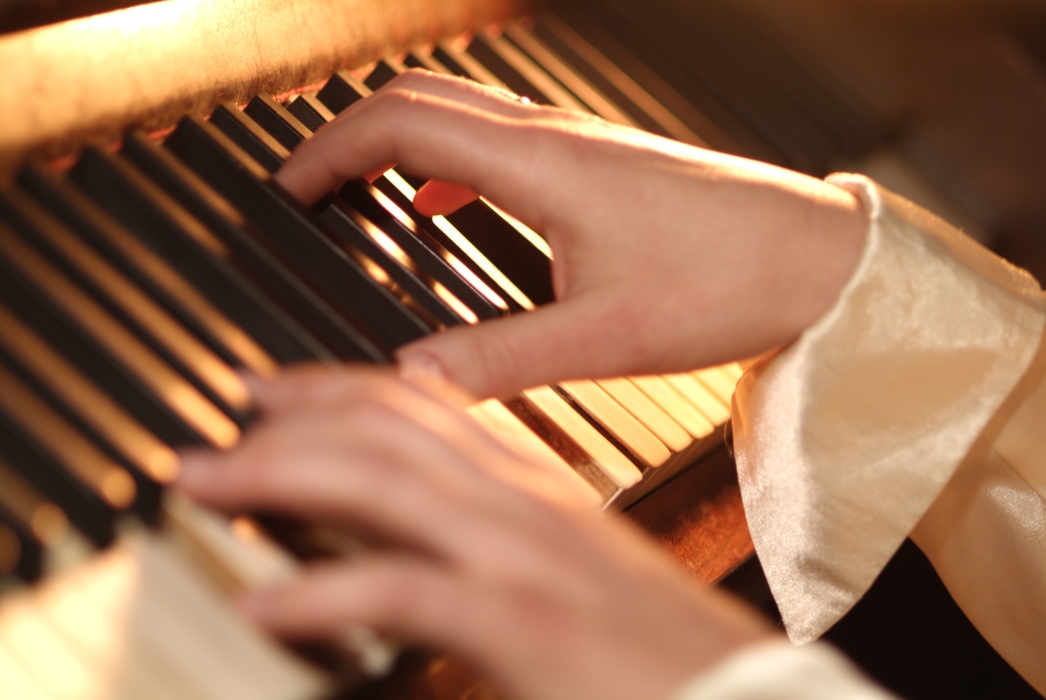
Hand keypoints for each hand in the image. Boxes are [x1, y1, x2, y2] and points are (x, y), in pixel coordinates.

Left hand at [177, 367, 772, 699]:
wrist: (745, 695)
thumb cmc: (656, 646)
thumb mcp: (574, 567)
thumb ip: (506, 536)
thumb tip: (428, 538)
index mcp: (537, 489)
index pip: (427, 408)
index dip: (341, 388)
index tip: (278, 390)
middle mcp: (526, 505)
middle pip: (389, 428)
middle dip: (290, 418)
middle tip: (219, 424)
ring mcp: (524, 557)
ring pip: (380, 483)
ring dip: (279, 476)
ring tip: (207, 482)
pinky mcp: (523, 622)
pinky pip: (400, 589)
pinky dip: (320, 594)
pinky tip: (265, 606)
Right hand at [275, 70, 867, 397]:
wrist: (819, 260)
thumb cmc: (730, 284)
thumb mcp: (603, 337)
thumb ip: (499, 360)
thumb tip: (413, 379)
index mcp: (541, 167)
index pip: (400, 125)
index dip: (328, 152)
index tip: (287, 190)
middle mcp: (555, 139)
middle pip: (421, 101)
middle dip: (349, 136)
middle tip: (309, 187)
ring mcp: (581, 144)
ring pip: (463, 116)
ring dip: (400, 143)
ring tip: (361, 194)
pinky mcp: (603, 165)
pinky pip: (505, 143)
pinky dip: (454, 163)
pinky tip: (449, 205)